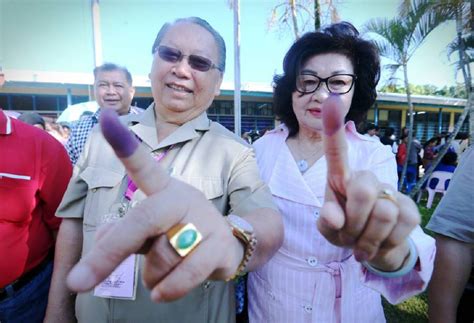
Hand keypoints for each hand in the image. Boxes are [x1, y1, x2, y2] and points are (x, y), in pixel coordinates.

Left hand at [66, 108, 242, 301]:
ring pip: (162, 256)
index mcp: (164, 191)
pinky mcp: (221, 245)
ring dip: (152, 277)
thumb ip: (124, 233)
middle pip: (143, 219)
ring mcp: (205, 220)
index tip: (105, 117)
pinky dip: (169, 289)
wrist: (229, 247)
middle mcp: (184, 198)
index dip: (124, 144)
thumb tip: (104, 239)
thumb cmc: (180, 235)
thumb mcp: (149, 232)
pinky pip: (186, 274)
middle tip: (78, 282)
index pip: (143, 166)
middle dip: (110, 252)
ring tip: (162, 274)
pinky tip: (162, 293)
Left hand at [317, 94, 419, 270]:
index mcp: (340, 178)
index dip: (333, 127)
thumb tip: (336, 218)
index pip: (335, 151)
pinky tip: (381, 242)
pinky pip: (401, 227)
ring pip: (383, 214)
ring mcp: (390, 191)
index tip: (332, 99)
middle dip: (354, 223)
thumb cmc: (345, 230)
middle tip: (350, 235)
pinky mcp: (410, 208)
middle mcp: (366, 178)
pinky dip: (385, 244)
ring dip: (368, 238)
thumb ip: (326, 222)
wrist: (372, 249)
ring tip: (363, 240)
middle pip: (362, 191)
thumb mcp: (328, 229)